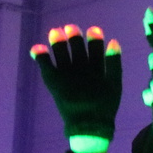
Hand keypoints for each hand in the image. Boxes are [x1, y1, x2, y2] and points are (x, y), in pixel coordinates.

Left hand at [30, 24, 120, 140]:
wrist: (88, 125)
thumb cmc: (104, 106)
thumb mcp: (115, 85)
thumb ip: (114, 63)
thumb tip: (114, 42)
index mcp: (96, 69)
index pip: (95, 50)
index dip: (94, 38)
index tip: (93, 29)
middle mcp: (80, 69)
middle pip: (76, 49)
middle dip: (74, 37)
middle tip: (70, 27)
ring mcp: (66, 75)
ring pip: (61, 54)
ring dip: (58, 42)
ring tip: (55, 32)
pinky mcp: (54, 82)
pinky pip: (46, 66)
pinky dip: (41, 57)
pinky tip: (37, 47)